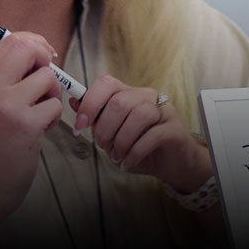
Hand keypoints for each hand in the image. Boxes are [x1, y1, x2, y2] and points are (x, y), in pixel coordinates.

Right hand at [0, 31, 63, 219]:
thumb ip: (11, 77)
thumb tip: (41, 50)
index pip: (11, 40)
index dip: (35, 42)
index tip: (45, 57)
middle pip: (28, 48)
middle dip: (46, 61)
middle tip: (46, 82)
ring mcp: (7, 105)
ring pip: (48, 78)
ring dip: (53, 95)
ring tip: (41, 113)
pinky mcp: (25, 123)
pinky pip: (54, 104)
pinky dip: (53, 117)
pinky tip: (40, 130)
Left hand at [72, 75, 211, 193]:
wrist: (174, 164)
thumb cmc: (142, 147)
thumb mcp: (115, 133)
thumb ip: (97, 117)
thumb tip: (74, 100)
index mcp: (129, 94)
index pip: (106, 83)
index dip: (90, 102)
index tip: (80, 124)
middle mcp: (147, 96)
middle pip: (120, 102)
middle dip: (105, 129)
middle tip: (105, 147)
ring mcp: (163, 111)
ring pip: (137, 116)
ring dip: (121, 141)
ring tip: (118, 156)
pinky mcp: (175, 129)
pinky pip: (151, 136)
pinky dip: (134, 153)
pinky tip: (128, 163)